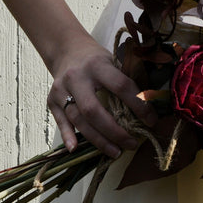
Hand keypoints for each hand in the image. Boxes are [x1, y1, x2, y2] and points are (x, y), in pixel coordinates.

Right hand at [47, 35, 157, 155]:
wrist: (67, 50)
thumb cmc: (97, 60)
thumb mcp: (113, 61)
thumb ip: (126, 81)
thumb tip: (150, 108)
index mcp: (98, 65)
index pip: (121, 86)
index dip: (139, 106)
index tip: (151, 122)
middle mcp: (77, 77)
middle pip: (94, 110)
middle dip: (115, 132)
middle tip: (132, 144)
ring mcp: (61, 90)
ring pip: (78, 120)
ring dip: (98, 140)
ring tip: (116, 151)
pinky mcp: (51, 100)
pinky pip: (61, 122)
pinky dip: (68, 136)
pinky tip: (76, 149)